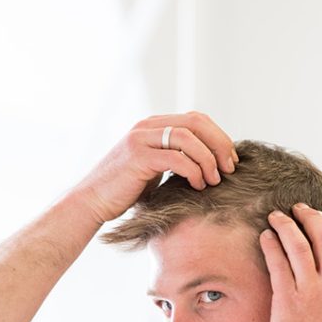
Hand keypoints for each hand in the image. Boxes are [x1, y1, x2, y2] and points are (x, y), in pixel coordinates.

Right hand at [73, 111, 238, 223]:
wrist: (92, 202)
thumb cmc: (125, 191)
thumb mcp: (154, 169)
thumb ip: (175, 159)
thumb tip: (209, 164)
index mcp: (153, 126)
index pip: (195, 119)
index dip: (218, 136)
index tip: (229, 160)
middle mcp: (147, 127)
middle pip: (196, 122)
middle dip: (219, 144)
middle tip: (229, 167)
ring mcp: (141, 139)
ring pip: (188, 138)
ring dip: (208, 159)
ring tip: (214, 179)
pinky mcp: (138, 157)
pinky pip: (176, 158)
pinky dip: (193, 171)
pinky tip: (198, 185)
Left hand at [259, 203, 321, 321]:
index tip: (317, 219)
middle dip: (309, 218)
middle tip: (297, 208)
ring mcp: (311, 292)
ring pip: (299, 247)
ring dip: (287, 226)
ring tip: (276, 216)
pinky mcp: (288, 301)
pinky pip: (279, 264)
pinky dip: (272, 245)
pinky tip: (265, 236)